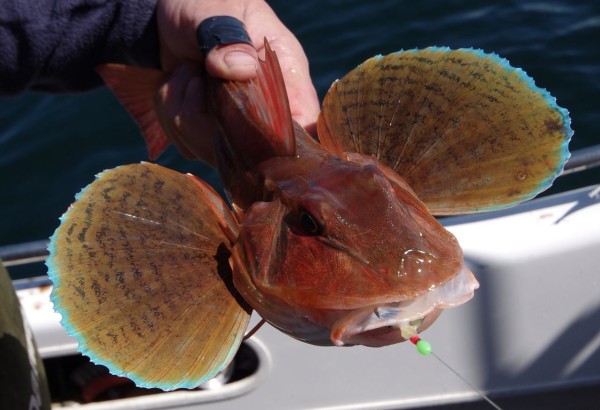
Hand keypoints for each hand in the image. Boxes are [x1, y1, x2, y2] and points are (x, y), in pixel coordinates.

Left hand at [155, 0, 319, 164]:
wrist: (164, 14)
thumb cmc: (204, 3)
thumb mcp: (218, 9)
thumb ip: (228, 36)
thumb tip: (241, 70)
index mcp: (286, 77)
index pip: (303, 126)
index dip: (282, 142)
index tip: (244, 127)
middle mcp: (266, 110)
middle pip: (251, 153)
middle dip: (207, 119)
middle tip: (194, 74)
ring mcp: (237, 127)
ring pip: (211, 151)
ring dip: (182, 111)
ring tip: (185, 73)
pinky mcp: (208, 134)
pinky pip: (186, 145)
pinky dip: (169, 114)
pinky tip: (176, 85)